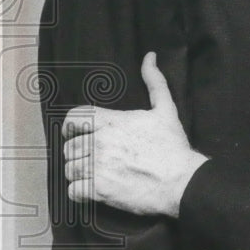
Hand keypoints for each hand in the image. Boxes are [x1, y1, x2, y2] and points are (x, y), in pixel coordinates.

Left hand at [63, 52, 207, 217]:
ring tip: (97, 176)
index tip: (74, 133)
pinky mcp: (97, 190)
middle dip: (79, 154)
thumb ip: (154, 81)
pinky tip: (95, 190)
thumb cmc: (172, 146)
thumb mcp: (165, 109)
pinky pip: (72, 191)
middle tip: (95, 160)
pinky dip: (80, 193)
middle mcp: (100, 142)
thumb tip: (149, 56)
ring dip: (80, 174)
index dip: (70, 126)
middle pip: (69, 147)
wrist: (181, 180)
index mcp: (111, 121)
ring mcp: (97, 166)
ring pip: (70, 169)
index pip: (73, 118)